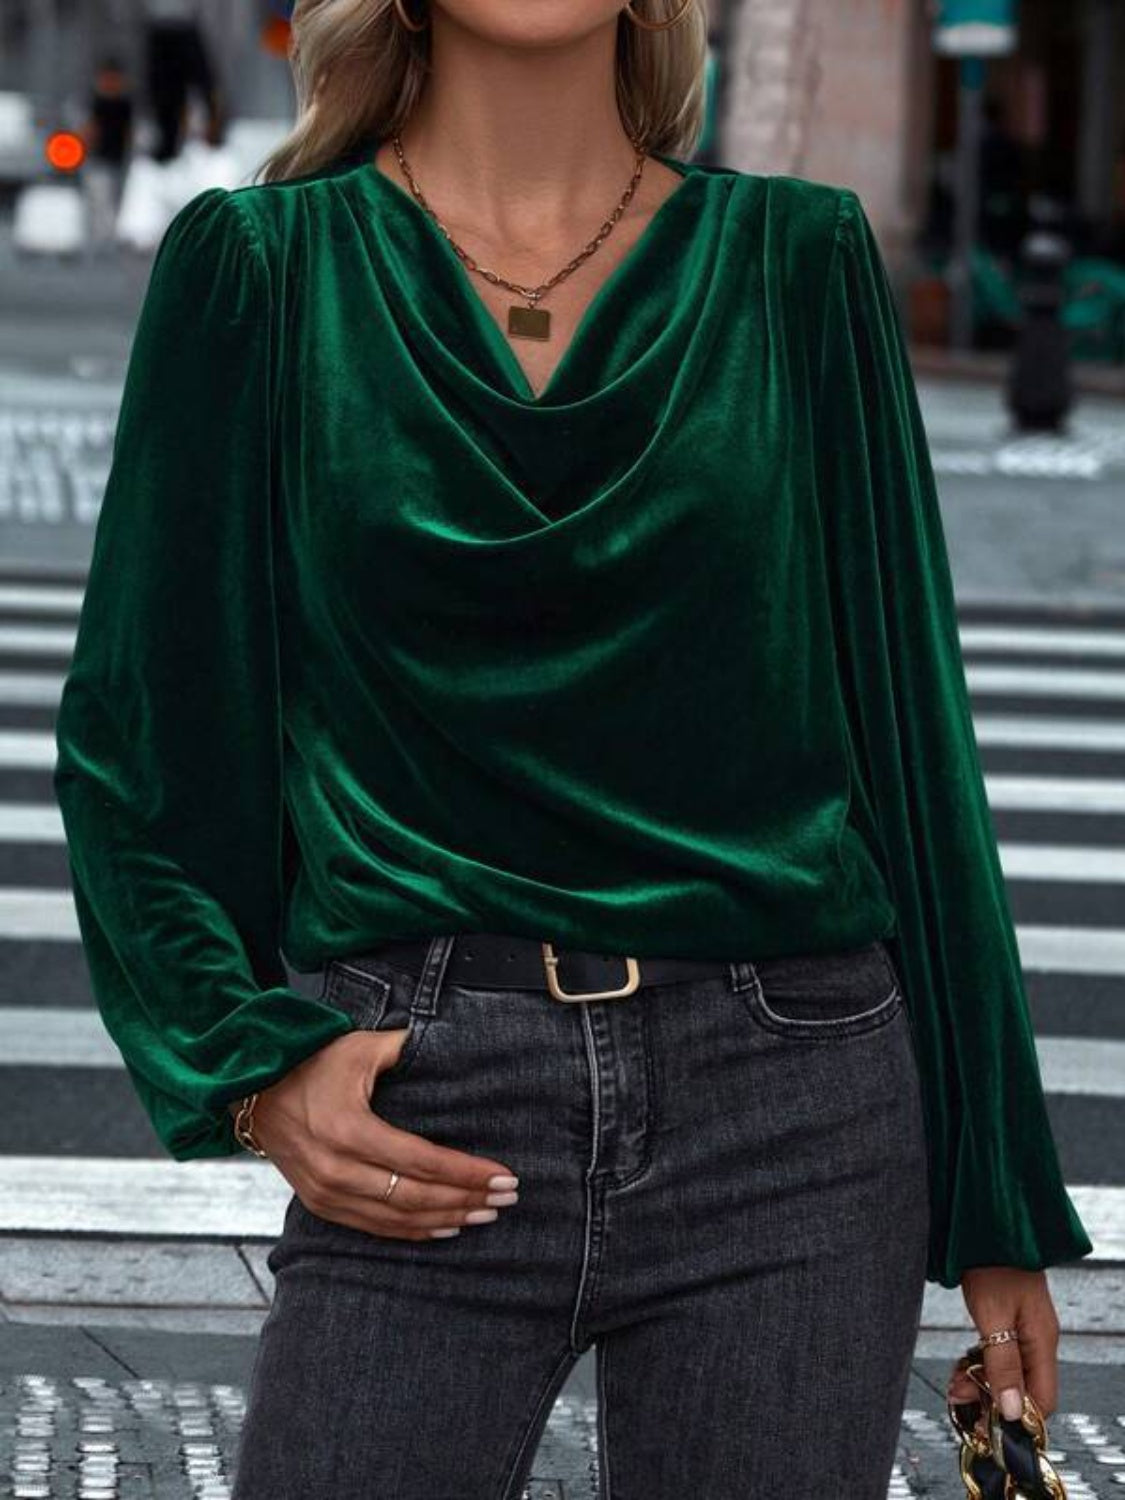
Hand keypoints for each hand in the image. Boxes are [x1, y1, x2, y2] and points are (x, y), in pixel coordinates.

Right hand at [229, 1028, 520, 1240]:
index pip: (422, 1161)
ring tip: (485, 1213)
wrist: (253, 1090)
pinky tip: (444, 1228)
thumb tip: (453, 1045)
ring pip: (398, 1219)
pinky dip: (413, 1231)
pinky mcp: (320, 1204)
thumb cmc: (312, 1063)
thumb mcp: (359, 1047)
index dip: (466, 1172)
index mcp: (348, 1130)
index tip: (503, 1175)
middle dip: (466, 1199)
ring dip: (446, 1219)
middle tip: (506, 1198)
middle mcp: (336, 1170)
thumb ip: (405, 1048)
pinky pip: (375, 1228)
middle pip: (415, 1197)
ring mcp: (326, 1193)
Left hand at [948, 1266, 1060, 1421]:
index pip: (1042, 1400)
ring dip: (982, 1383)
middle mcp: (1038, 1339)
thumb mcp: (993, 1317)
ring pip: (1009, 1374)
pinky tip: (964, 1365)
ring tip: (956, 1385)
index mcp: (1042, 1340)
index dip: (1017, 1417)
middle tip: (961, 1400)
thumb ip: (1003, 1364)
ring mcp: (1025, 1330)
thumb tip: (1012, 1411)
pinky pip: (1000, 1356)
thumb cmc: (991, 1264)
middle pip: (1024, 1389)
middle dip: (993, 1400)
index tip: (988, 1424)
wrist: (986, 1227)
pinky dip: (981, 1364)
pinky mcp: (1010, 1322)